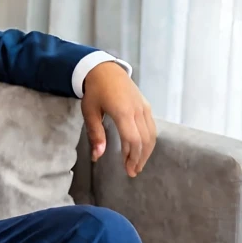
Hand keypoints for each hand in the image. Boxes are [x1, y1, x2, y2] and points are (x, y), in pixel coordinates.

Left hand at [81, 61, 155, 177]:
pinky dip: (149, 141)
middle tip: (133, 172)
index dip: (132, 157)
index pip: (133, 139)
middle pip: (145, 140)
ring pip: (151, 134)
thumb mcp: (90, 112)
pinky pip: (152, 127)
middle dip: (140, 158)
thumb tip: (97, 157)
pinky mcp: (146, 105)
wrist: (105, 69)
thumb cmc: (95, 91)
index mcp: (123, 112)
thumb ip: (95, 134)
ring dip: (146, 152)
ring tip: (138, 164)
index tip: (128, 170)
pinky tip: (142, 149)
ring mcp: (144, 107)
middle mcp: (137, 110)